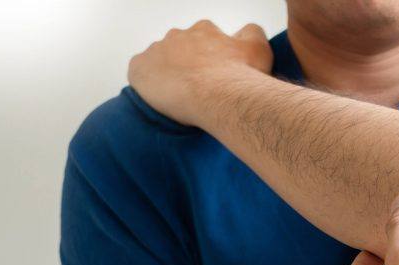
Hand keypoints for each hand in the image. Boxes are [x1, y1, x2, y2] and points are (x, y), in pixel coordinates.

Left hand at [128, 20, 271, 127]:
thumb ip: (252, 34)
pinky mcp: (140, 67)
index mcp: (204, 31)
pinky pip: (139, 73)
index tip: (216, 75)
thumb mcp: (260, 49)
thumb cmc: (240, 76)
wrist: (220, 96)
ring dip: (168, 75)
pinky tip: (162, 99)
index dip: (211, 58)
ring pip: (160, 62)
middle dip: (188, 66)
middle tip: (200, 89)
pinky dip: (147, 85)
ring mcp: (157, 50)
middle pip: (180, 50)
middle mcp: (178, 35)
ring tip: (182, 98)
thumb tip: (247, 31)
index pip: (205, 40)